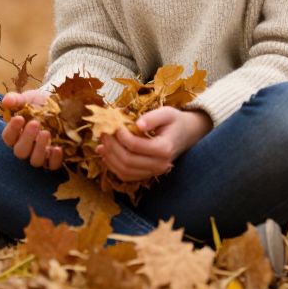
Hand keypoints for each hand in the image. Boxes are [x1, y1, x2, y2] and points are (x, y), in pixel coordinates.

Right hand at [0, 89, 64, 170]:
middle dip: (27, 138)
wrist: (62, 105)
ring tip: (46, 133)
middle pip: (20, 152)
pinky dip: (55, 159)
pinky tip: (58, 148)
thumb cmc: (40, 104)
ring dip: (39, 148)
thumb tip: (6, 101)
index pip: (8, 137)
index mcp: (16, 134)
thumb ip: (16, 100)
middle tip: (35, 123)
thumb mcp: (29, 99)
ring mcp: (40, 154)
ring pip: (35, 160)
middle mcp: (27, 147)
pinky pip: (52, 165)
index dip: (12, 129)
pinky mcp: (54, 158)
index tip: (19, 118)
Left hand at [96, 107, 212, 181]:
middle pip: (128, 161)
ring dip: (109, 157)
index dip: (120, 136)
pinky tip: (105, 153)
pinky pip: (126, 176)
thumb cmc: (174, 121)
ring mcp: (153, 172)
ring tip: (102, 142)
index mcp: (165, 149)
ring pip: (124, 172)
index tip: (113, 124)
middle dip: (112, 146)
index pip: (136, 146)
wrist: (185, 134)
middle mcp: (160, 165)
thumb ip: (153, 117)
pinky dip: (112, 166)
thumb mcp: (167, 113)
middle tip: (104, 132)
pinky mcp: (147, 175)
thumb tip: (138, 124)